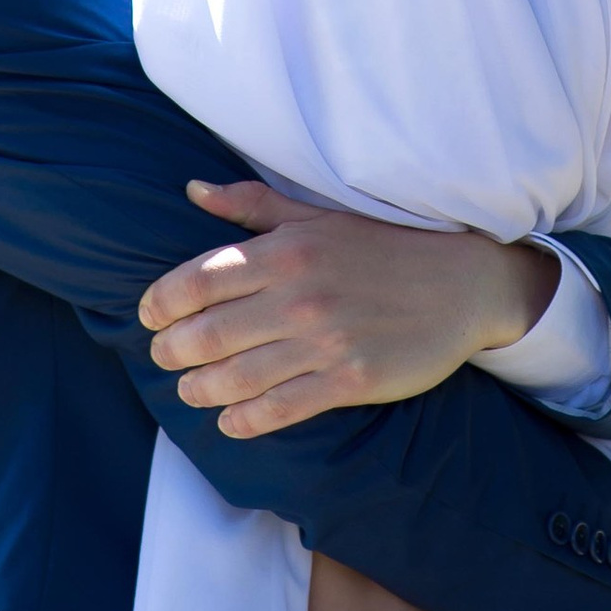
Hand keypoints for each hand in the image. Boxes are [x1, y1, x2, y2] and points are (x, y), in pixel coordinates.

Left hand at [139, 177, 556, 436]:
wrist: (462, 283)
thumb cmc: (383, 246)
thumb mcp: (317, 214)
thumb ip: (252, 205)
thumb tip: (192, 189)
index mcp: (288, 249)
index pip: (200, 278)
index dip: (162, 301)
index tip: (148, 315)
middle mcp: (300, 295)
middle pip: (209, 332)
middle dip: (173, 349)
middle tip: (163, 356)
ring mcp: (325, 342)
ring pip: (237, 376)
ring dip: (200, 388)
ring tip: (189, 390)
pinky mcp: (350, 381)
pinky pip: (282, 409)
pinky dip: (245, 420)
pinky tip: (230, 421)